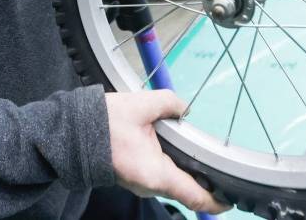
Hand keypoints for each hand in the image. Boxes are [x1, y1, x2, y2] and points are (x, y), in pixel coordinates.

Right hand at [105, 90, 231, 213]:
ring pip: (173, 182)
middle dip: (204, 179)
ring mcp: (141, 185)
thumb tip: (184, 108)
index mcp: (156, 174)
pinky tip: (175, 149)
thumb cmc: (105, 123)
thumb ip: (169, 103)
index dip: (217, 202)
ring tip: (196, 151)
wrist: (73, 132)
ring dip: (186, 170)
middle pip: (186, 190)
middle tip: (219, 164)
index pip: (195, 197)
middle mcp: (150, 186)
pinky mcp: (134, 178)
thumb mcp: (141, 105)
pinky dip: (172, 167)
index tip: (232, 199)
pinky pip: (160, 176)